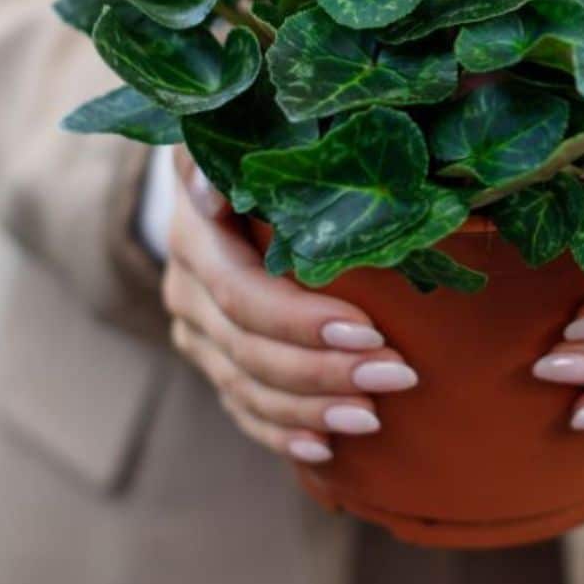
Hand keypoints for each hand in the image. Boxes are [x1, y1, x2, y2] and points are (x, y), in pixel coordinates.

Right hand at [162, 153, 418, 464]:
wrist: (217, 174)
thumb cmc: (252, 145)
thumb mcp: (242, 134)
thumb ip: (231, 154)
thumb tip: (215, 192)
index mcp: (196, 237)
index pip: (243, 293)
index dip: (301, 319)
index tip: (370, 328)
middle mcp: (186, 289)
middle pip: (249, 349)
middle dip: (325, 369)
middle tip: (396, 374)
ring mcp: (194, 331)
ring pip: (245, 387)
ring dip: (311, 407)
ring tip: (373, 417)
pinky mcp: (209, 357)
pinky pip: (239, 408)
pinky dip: (281, 432)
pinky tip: (325, 449)